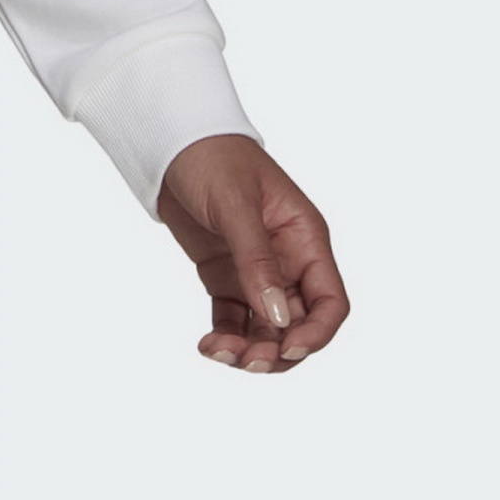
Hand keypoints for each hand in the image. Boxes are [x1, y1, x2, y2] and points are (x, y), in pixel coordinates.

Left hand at [158, 134, 347, 374]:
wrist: (170, 138)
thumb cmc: (212, 156)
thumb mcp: (235, 204)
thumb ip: (256, 260)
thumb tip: (277, 318)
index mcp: (305, 239)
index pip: (330, 301)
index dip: (317, 333)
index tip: (288, 349)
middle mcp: (288, 260)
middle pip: (299, 324)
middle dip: (279, 350)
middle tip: (247, 361)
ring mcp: (257, 271)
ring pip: (266, 328)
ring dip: (251, 350)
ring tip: (219, 353)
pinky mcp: (226, 276)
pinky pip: (235, 319)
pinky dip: (227, 337)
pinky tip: (209, 346)